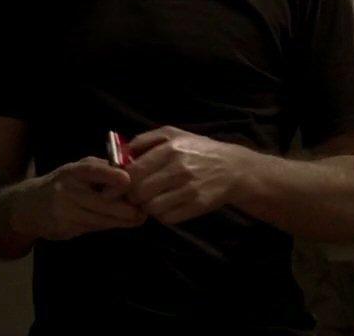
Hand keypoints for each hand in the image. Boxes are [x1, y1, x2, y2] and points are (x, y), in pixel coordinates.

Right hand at [10, 157, 146, 239]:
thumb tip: (132, 173)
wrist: (28, 207)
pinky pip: (93, 228)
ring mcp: (65, 211)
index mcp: (73, 171)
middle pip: (101, 203)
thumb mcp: (77, 170)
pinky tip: (121, 223)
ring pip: (100, 219)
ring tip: (138, 218)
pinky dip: (109, 225)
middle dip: (126, 209)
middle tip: (144, 211)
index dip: (110, 176)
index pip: (92, 171)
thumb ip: (101, 170)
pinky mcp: (65, 229)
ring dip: (122, 221)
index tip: (128, 181)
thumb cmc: (62, 183)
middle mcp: (67, 190)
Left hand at [125, 126, 248, 224]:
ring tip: (153, 198)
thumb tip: (120, 154)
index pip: (133, 171)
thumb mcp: (173, 134)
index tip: (121, 184)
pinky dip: (162, 214)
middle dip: (133, 195)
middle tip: (137, 193)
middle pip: (139, 192)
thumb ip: (144, 140)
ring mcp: (189, 189)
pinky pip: (166, 218)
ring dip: (147, 206)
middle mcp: (179, 168)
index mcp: (170, 148)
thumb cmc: (198, 150)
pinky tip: (167, 205)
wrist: (233, 168)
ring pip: (151, 207)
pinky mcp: (197, 206)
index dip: (122, 181)